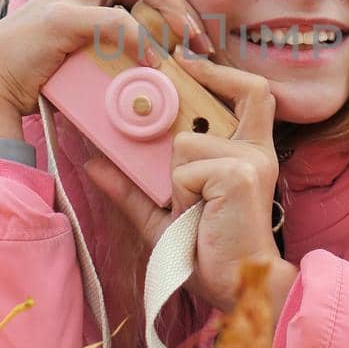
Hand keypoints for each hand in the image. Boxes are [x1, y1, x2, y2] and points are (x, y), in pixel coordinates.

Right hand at [0, 0, 216, 137]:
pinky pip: (115, 19)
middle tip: (201, 41)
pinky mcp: (62, 18)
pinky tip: (154, 61)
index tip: (194, 42)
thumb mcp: (80, 56)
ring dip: (170, 10)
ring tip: (187, 46)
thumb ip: (109, 52)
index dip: (171, 5)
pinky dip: (141, 39)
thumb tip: (154, 74)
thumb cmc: (34, 76)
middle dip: (178, 2)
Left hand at [83, 47, 297, 313]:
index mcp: (248, 152)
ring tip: (192, 211)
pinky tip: (197, 217)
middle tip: (178, 160)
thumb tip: (93, 161)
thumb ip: (131, 186)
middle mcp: (255, 150)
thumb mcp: (161, 215)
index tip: (184, 61)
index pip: (250, 93)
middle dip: (185, 120)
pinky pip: (183, 169)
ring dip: (176, 181)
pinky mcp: (239, 174)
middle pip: (210, 106)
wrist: (237, 286)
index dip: (218, 71)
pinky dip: (179, 196)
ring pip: (182, 144)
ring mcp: (249, 160)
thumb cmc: (206, 252)